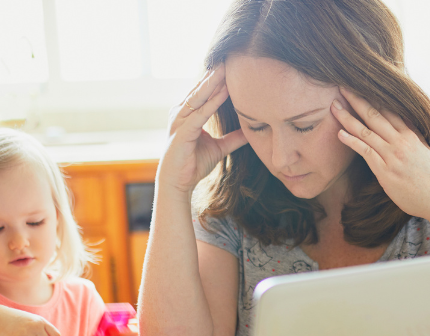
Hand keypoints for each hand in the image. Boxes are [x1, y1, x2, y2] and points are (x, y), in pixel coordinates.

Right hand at [158, 65, 247, 196]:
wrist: (178, 183)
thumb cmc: (193, 165)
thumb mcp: (219, 148)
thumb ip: (233, 139)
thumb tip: (251, 133)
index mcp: (188, 114)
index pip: (204, 92)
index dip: (218, 79)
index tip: (233, 66)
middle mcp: (181, 113)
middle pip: (201, 89)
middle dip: (216, 74)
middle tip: (230, 57)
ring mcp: (180, 121)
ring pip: (199, 97)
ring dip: (214, 82)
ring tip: (227, 68)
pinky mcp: (182, 132)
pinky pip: (200, 114)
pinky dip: (212, 102)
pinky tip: (224, 92)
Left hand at [331, 88, 429, 222]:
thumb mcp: (426, 152)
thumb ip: (415, 139)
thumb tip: (408, 129)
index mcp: (411, 135)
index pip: (389, 109)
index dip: (373, 97)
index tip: (360, 87)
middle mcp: (401, 141)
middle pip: (375, 114)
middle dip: (357, 99)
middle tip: (342, 86)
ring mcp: (392, 155)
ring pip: (366, 131)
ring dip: (348, 118)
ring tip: (334, 106)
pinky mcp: (385, 171)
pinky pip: (366, 152)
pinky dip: (352, 141)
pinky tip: (340, 133)